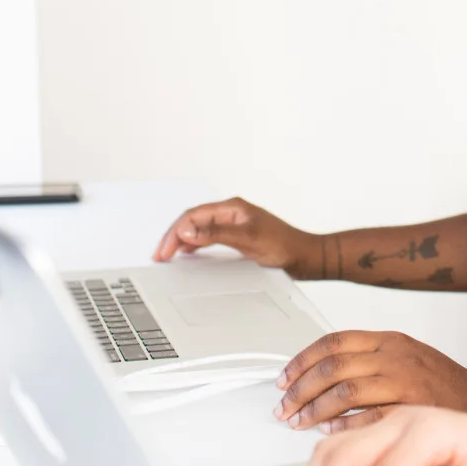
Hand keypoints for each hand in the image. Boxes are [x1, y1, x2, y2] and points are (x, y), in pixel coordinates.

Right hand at [152, 197, 324, 275]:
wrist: (307, 258)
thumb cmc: (285, 246)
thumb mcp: (248, 240)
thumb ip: (216, 235)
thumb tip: (188, 231)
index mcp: (232, 207)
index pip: (194, 215)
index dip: (175, 232)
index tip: (165, 249)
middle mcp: (231, 213)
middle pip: (193, 221)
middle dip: (174, 236)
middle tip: (160, 255)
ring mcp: (234, 225)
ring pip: (199, 229)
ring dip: (182, 240)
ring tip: (167, 255)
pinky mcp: (237, 238)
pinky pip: (208, 237)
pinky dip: (194, 245)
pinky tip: (188, 254)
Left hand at [273, 330, 466, 431]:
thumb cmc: (440, 381)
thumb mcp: (403, 355)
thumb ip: (367, 358)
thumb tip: (318, 374)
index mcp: (388, 339)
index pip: (333, 342)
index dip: (302, 361)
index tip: (284, 379)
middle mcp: (394, 356)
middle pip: (333, 367)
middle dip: (301, 389)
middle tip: (284, 407)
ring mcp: (404, 381)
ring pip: (346, 391)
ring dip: (315, 409)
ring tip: (299, 422)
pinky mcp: (413, 408)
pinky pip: (369, 417)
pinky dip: (344, 425)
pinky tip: (328, 433)